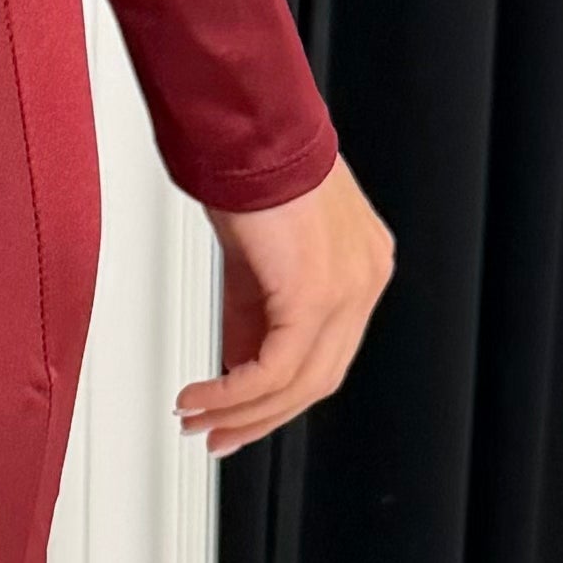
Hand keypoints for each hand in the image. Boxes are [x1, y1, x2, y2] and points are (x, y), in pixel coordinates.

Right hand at [182, 155, 392, 456]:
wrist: (245, 127)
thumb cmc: (249, 166)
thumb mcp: (254, 260)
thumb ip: (254, 317)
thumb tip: (237, 370)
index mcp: (362, 267)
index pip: (327, 354)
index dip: (280, 396)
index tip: (238, 415)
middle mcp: (366, 279)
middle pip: (319, 379)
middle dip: (261, 417)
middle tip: (217, 435)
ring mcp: (350, 288)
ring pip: (300, 383)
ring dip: (240, 411)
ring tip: (196, 418)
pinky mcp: (317, 294)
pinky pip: (275, 368)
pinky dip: (233, 391)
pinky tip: (200, 396)